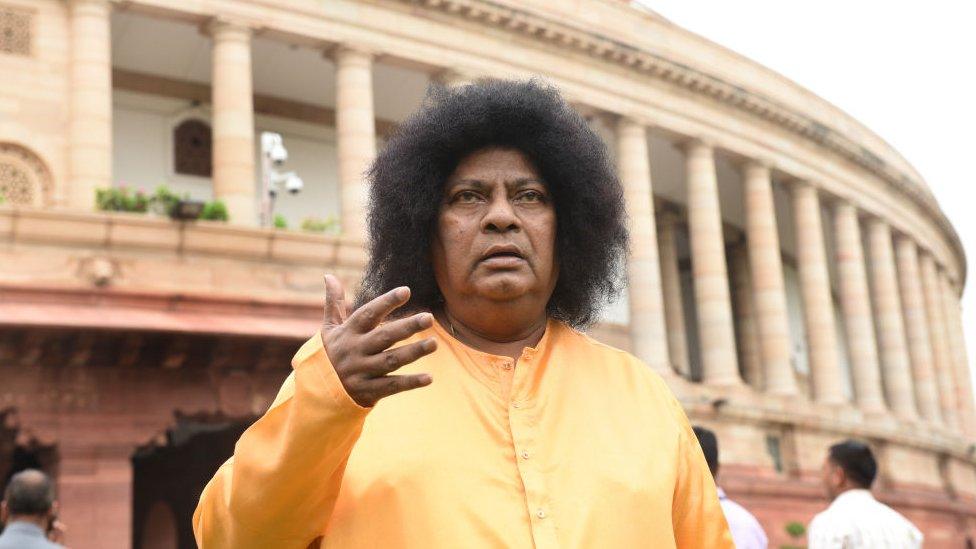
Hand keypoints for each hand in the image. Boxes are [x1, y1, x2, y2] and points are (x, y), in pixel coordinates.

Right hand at [320, 275, 435, 406]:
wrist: (317, 392)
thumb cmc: (329, 354)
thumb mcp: (329, 329)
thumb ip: (334, 303)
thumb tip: (328, 274)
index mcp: (348, 332)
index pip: (368, 314)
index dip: (386, 302)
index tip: (406, 290)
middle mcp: (355, 350)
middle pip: (384, 337)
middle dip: (407, 327)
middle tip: (429, 318)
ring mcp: (361, 371)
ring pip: (390, 361)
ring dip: (413, 352)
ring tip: (434, 343)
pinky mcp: (368, 391)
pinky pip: (391, 386)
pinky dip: (410, 383)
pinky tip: (429, 378)